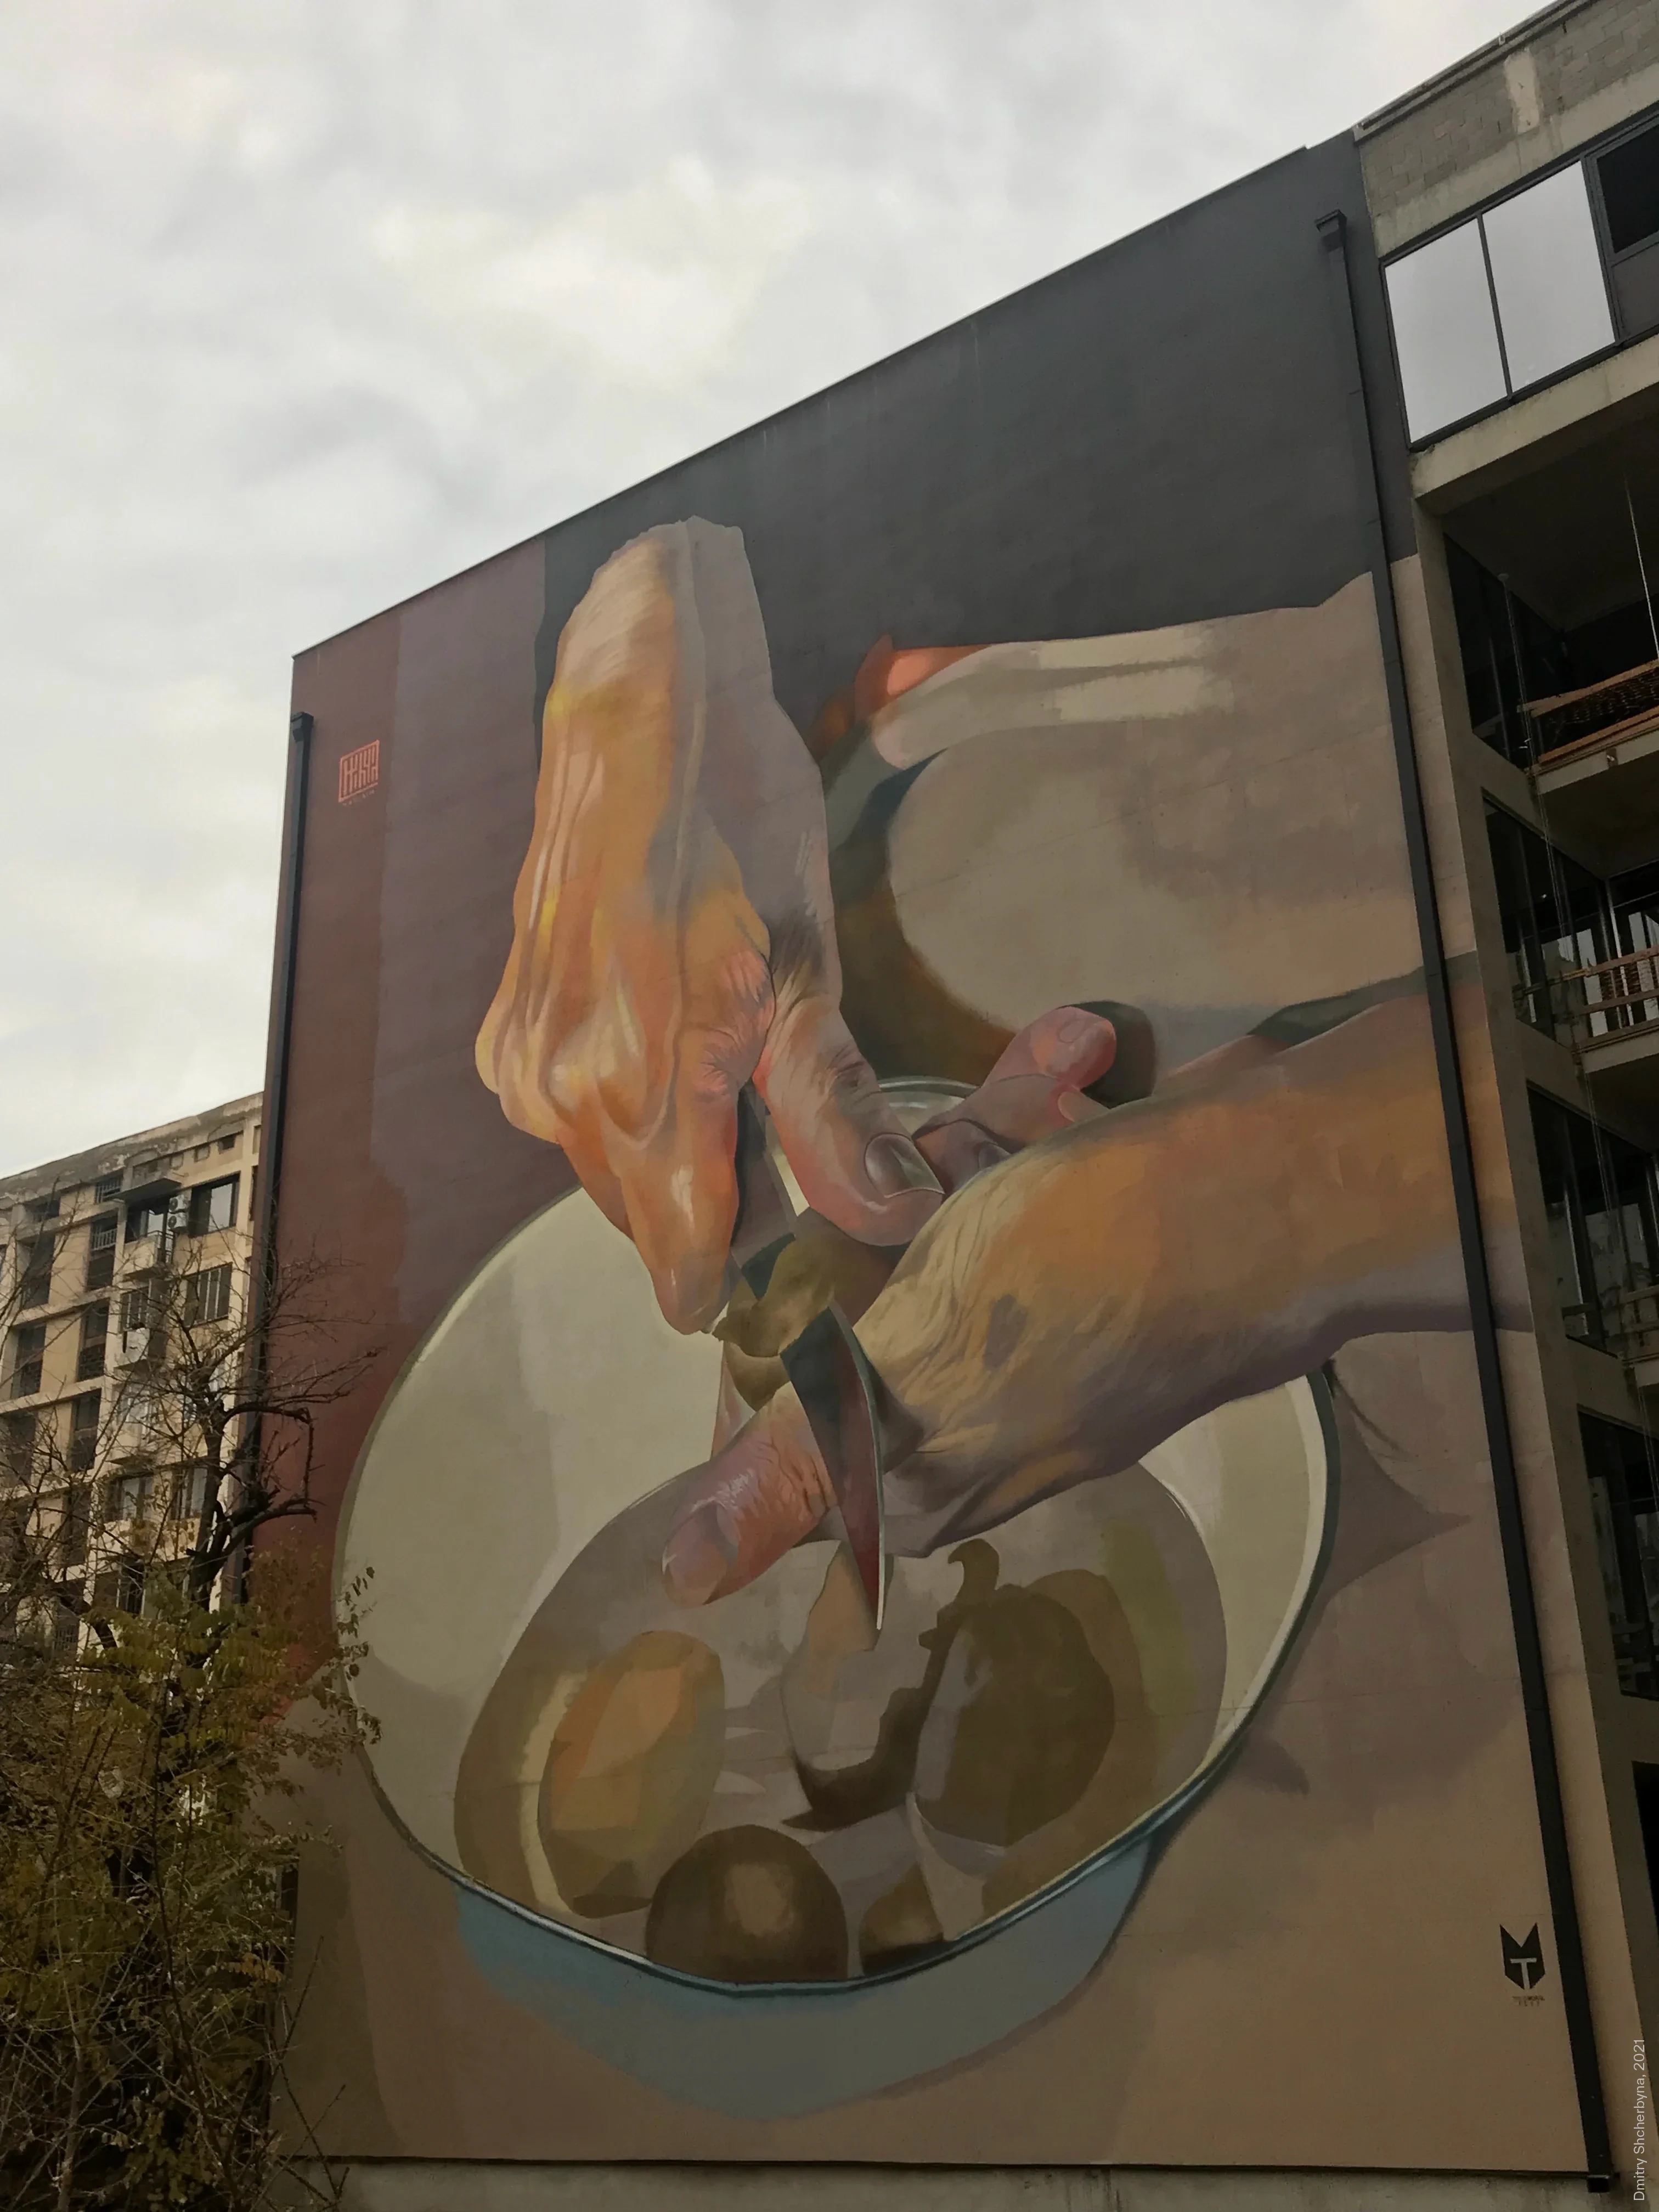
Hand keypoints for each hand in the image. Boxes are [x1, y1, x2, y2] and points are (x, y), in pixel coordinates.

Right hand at [475, 521, 942, 1330]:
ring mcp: (521, 1065)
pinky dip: (627, 1115)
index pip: (685, 1256)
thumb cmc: (737, 824)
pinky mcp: (504, 1036)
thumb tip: (887, 1218)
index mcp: (641, 1088)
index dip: (746, 1278)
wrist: (637, 717)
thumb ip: (831, 1111)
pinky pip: (572, 1121)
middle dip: (718, 1216)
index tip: (795, 1279)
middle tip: (793, 1155)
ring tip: (739, 1091)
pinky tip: (674, 1054)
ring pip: (610, 1172)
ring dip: (673, 1165)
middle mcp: (560, 1094)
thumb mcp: (808, 968)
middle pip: (650, 1218)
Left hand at [664, 992, 1464, 1601]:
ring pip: (946, 1222)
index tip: (773, 1238)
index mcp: (923, 1469)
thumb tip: (682, 1579)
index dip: (769, 1330)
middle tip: (907, 1145)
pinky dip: (1037, 1112)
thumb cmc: (1083, 1277)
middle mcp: (980, 1410)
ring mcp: (1043, 1325)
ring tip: (1048, 1074)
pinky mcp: (1096, 1247)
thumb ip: (801, 1461)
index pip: (796, 1421)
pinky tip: (1077, 1053)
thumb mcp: (916, 1370)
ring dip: (975, 1139)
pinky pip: (1023, 1174)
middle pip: (865, 1305)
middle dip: (875, 1204)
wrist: (1284, 1197)